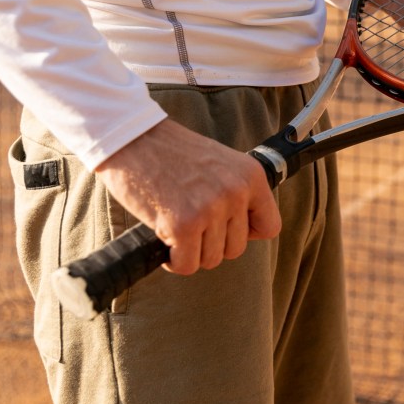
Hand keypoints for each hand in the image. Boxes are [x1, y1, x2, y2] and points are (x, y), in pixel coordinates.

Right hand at [96, 119, 280, 274]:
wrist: (132, 138)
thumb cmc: (171, 152)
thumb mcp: (220, 164)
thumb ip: (237, 191)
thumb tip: (244, 229)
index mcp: (251, 175)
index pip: (270, 226)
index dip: (247, 234)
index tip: (225, 227)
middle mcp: (236, 192)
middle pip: (236, 248)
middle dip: (212, 243)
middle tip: (191, 224)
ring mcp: (211, 208)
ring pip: (211, 259)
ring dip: (191, 250)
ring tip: (176, 225)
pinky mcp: (183, 224)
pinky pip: (186, 264)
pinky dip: (173, 260)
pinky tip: (164, 238)